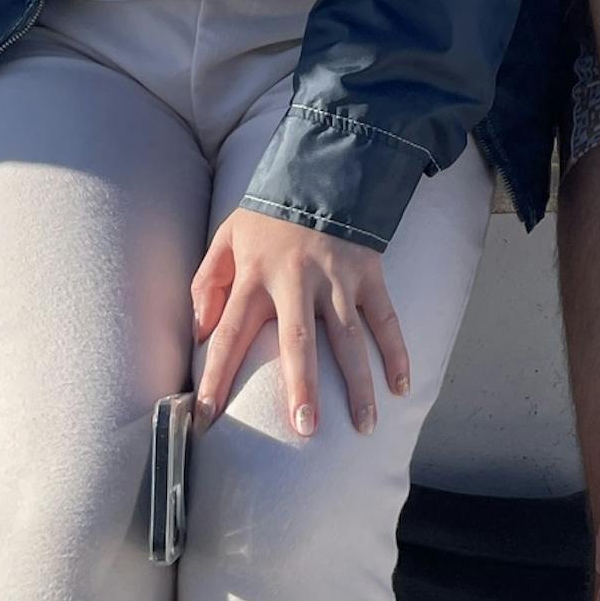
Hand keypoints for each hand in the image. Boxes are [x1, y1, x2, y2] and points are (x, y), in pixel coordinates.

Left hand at [189, 207, 409, 439]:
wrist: (322, 171)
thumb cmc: (270, 216)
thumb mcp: (227, 237)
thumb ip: (208, 282)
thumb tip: (198, 332)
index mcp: (255, 275)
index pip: (229, 332)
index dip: (216, 375)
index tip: (205, 417)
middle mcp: (296, 280)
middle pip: (298, 340)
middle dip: (302, 386)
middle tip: (306, 428)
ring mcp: (337, 278)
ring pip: (349, 337)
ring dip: (358, 382)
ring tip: (364, 426)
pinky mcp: (368, 273)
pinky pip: (385, 318)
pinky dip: (396, 352)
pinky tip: (401, 387)